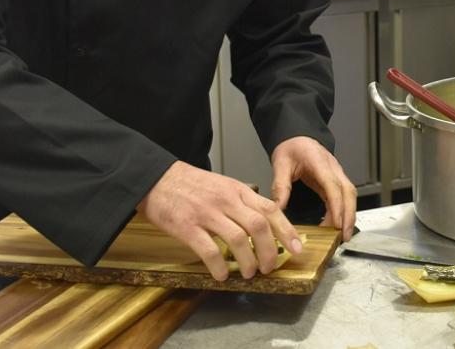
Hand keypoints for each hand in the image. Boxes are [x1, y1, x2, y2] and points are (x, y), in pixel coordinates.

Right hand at [137, 161, 301, 280]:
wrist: (157, 178)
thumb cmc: (192, 185)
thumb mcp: (223, 186)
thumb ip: (243, 202)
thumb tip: (264, 225)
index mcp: (238, 190)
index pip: (271, 210)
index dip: (287, 231)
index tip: (297, 248)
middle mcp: (226, 200)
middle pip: (259, 227)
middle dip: (270, 252)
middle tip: (270, 267)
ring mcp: (207, 213)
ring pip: (238, 240)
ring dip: (248, 262)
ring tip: (249, 273)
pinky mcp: (187, 226)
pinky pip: (209, 251)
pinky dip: (219, 267)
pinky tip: (222, 275)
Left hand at [270, 136, 356, 242]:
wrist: (296, 136)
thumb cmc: (291, 148)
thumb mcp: (280, 164)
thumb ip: (280, 186)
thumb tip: (278, 209)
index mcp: (319, 161)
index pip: (333, 185)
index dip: (336, 205)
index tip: (336, 223)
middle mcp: (333, 167)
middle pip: (348, 192)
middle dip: (349, 214)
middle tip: (344, 235)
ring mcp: (337, 172)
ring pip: (350, 194)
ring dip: (349, 214)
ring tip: (342, 234)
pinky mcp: (335, 179)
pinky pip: (343, 196)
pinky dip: (343, 210)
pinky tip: (336, 224)